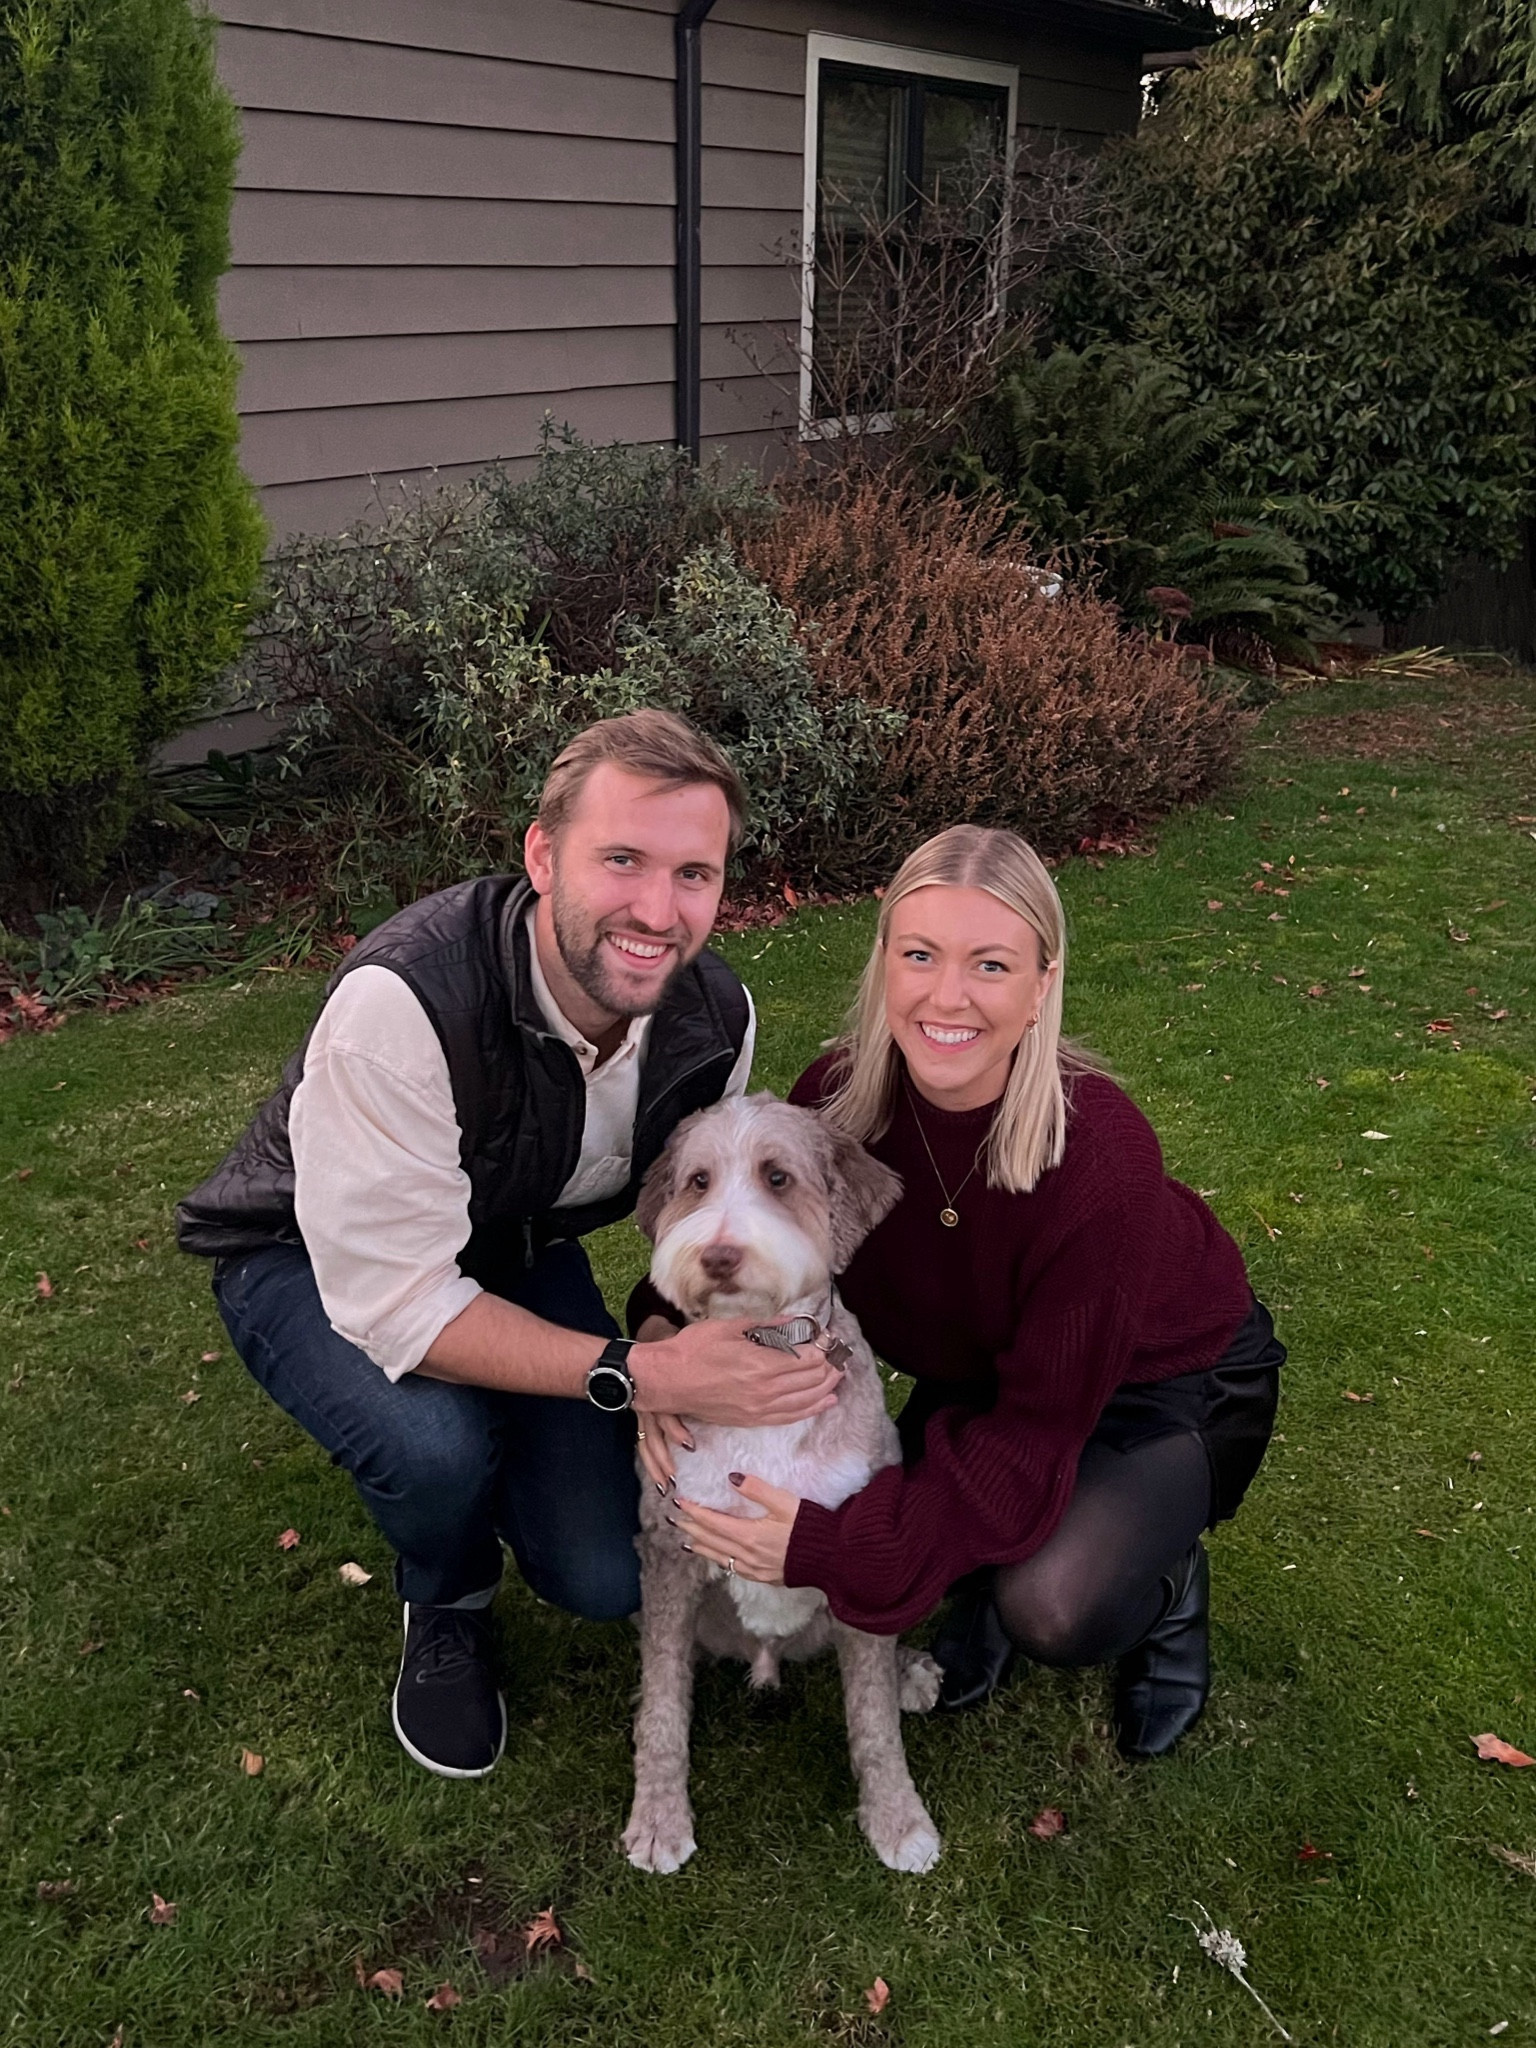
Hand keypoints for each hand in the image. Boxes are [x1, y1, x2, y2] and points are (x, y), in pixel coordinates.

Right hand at [632, 1318, 840, 1434]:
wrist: (667, 1379)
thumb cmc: (693, 1349)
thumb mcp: (731, 1327)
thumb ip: (767, 1326)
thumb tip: (794, 1321)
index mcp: (761, 1363)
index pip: (808, 1359)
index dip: (825, 1348)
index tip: (830, 1338)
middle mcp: (765, 1390)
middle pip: (812, 1380)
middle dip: (831, 1366)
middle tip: (839, 1353)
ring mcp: (758, 1408)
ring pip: (806, 1400)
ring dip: (826, 1387)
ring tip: (838, 1375)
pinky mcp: (751, 1419)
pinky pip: (790, 1417)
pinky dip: (811, 1408)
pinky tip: (824, 1402)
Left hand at [672, 1473, 800, 1584]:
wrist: (830, 1558)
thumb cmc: (809, 1527)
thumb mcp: (785, 1501)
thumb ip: (757, 1489)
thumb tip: (732, 1477)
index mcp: (750, 1535)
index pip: (713, 1522)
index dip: (694, 1512)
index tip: (680, 1502)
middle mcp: (747, 1555)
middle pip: (711, 1541)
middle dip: (691, 1529)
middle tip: (675, 1519)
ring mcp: (754, 1569)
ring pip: (719, 1557)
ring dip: (701, 1547)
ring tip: (687, 1540)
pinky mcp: (763, 1577)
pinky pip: (733, 1568)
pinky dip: (719, 1560)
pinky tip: (717, 1558)